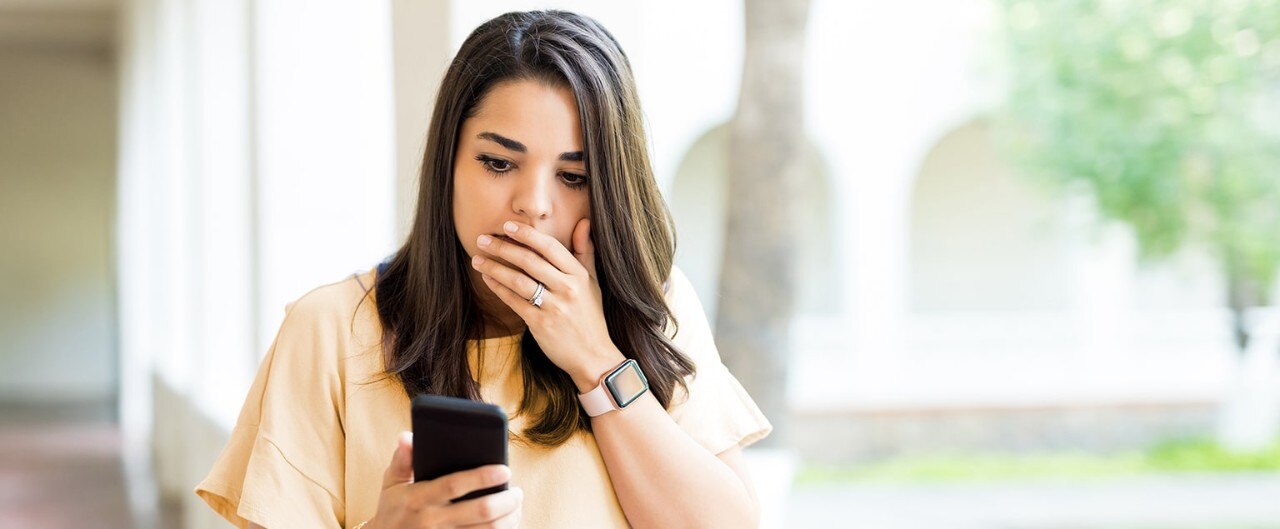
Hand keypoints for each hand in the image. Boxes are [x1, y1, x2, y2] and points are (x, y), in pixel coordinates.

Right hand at [368, 432, 521, 528]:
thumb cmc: (393, 509)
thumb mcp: (391, 483)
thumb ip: (402, 459)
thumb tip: (407, 436)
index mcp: (419, 498)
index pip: (455, 485)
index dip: (482, 477)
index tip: (505, 470)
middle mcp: (432, 521)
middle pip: (480, 512)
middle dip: (506, 500)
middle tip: (518, 492)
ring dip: (509, 519)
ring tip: (516, 506)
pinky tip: (508, 523)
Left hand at [471, 219, 625, 389]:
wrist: (593, 356)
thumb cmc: (590, 316)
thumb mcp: (593, 282)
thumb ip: (585, 251)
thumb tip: (584, 222)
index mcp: (579, 275)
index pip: (550, 247)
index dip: (527, 234)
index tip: (507, 226)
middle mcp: (567, 288)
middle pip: (530, 261)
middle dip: (503, 247)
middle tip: (482, 239)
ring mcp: (554, 307)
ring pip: (518, 280)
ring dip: (494, 267)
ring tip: (477, 259)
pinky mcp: (540, 324)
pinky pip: (514, 301)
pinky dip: (498, 288)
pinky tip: (487, 279)